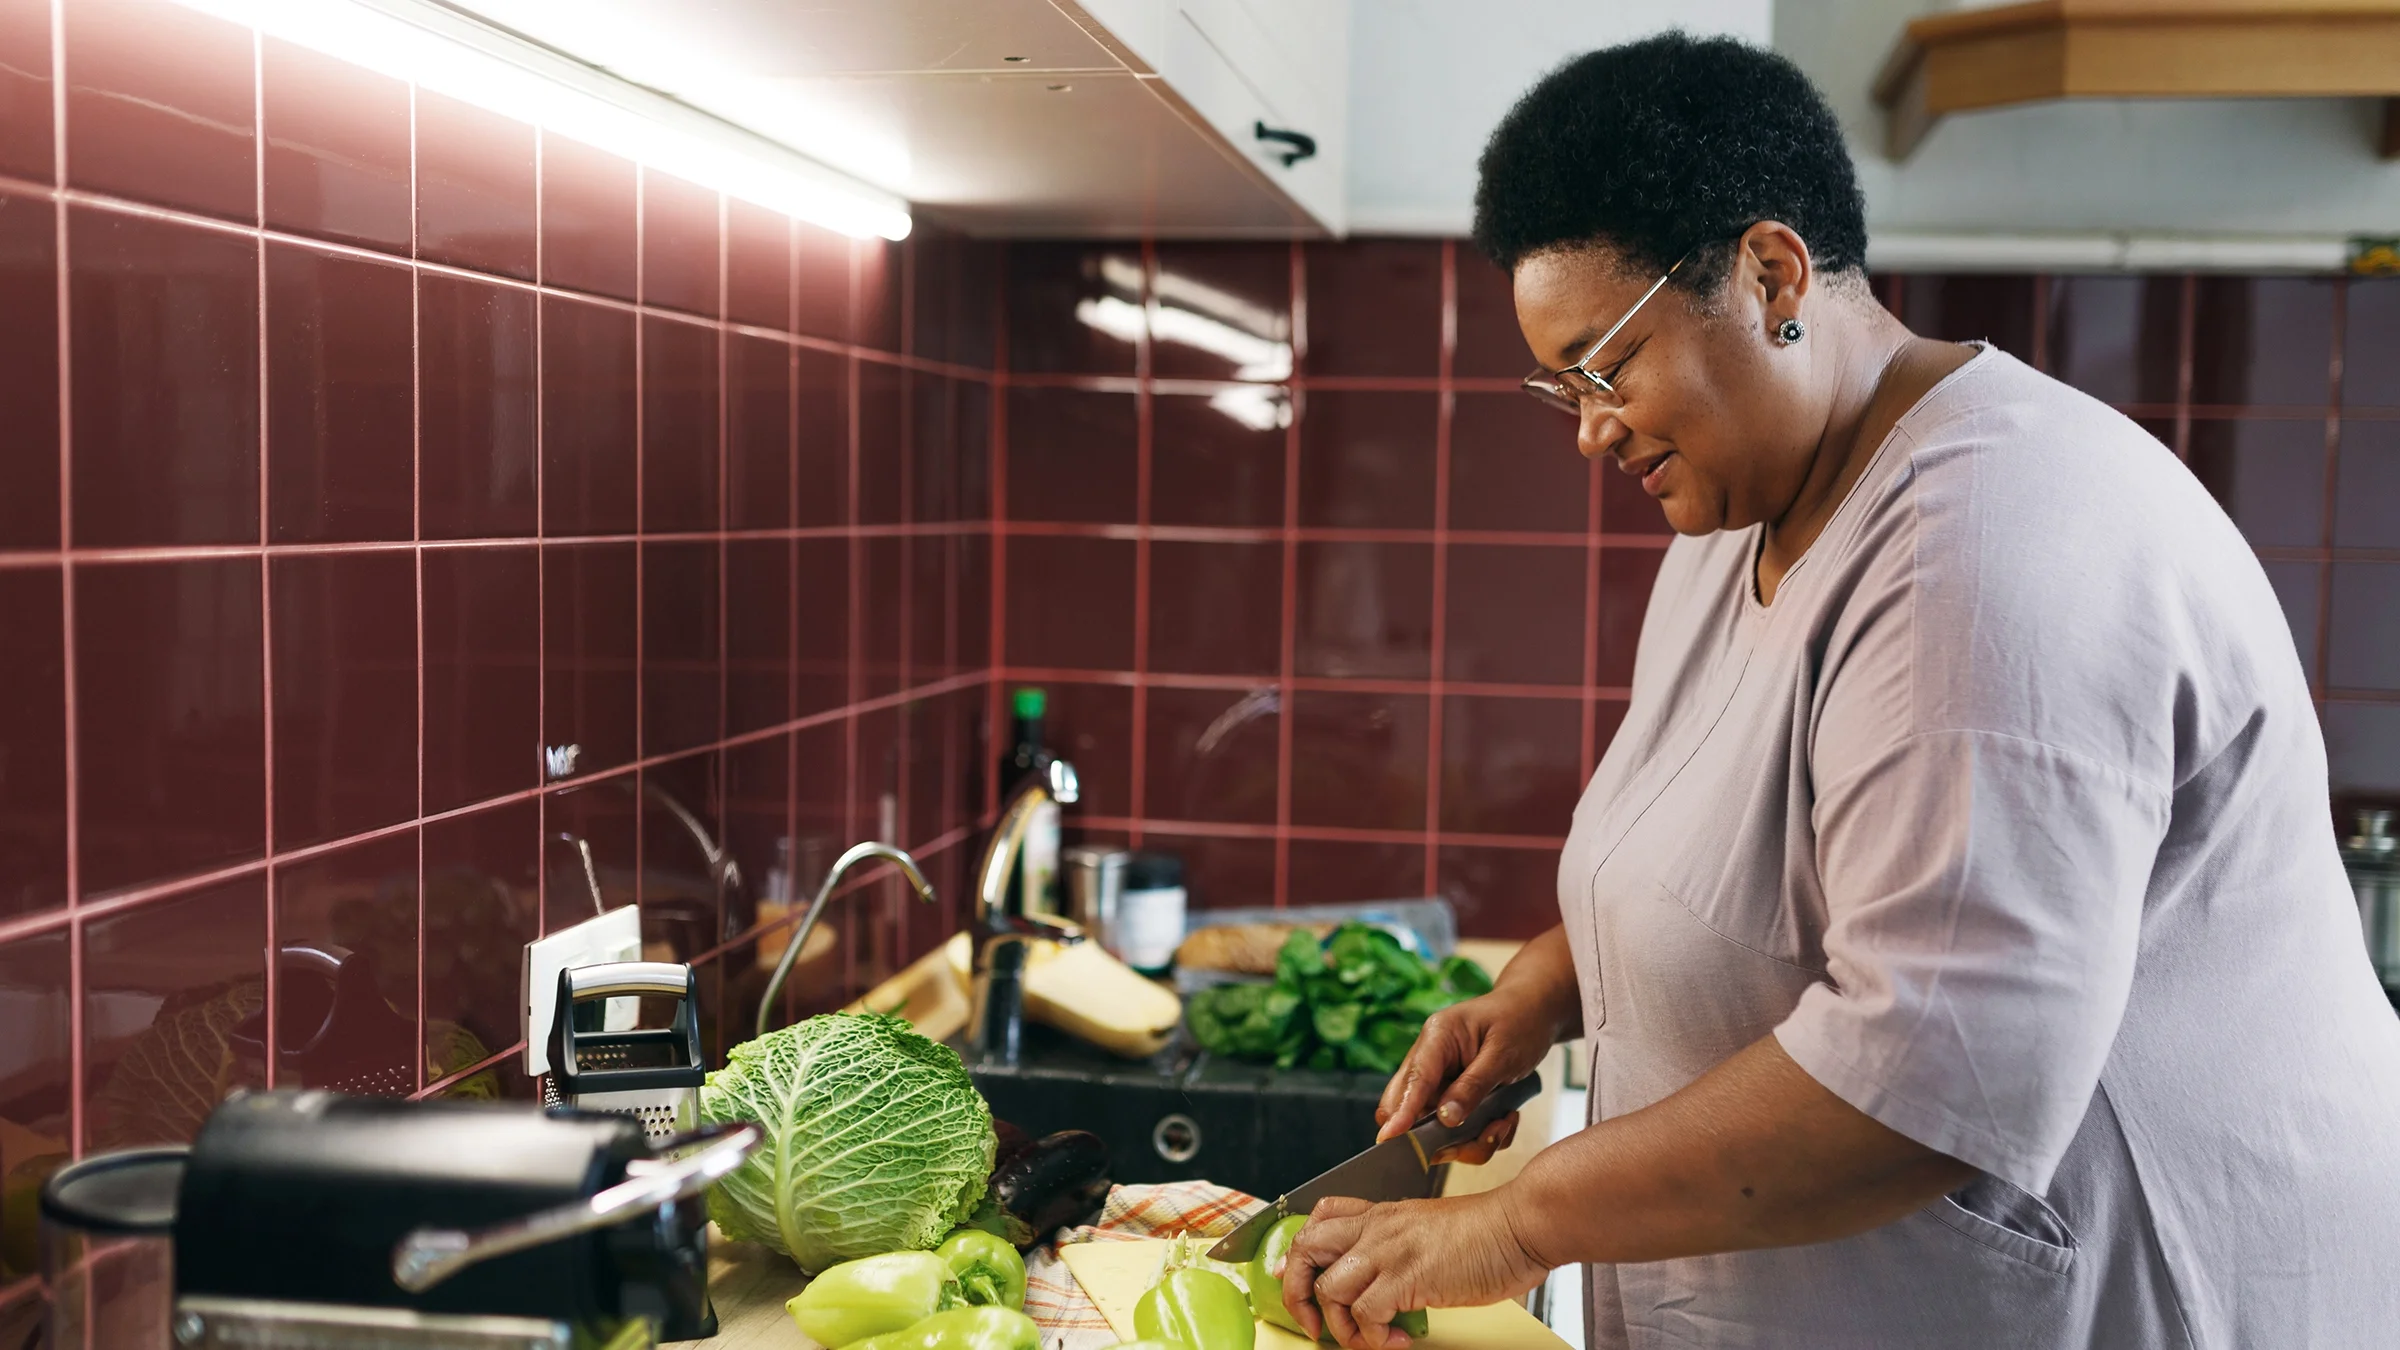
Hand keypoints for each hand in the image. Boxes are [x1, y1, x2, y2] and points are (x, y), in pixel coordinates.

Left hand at [1277, 1192, 1550, 1348]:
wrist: (1522, 1224)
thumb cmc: (1490, 1232)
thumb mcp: (1433, 1228)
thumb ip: (1403, 1245)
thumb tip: (1387, 1278)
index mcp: (1384, 1214)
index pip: (1323, 1215)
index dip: (1300, 1248)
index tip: (1294, 1275)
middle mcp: (1378, 1227)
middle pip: (1307, 1248)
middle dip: (1298, 1290)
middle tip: (1314, 1323)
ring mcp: (1389, 1250)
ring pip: (1329, 1288)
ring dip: (1342, 1326)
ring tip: (1370, 1340)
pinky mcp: (1407, 1276)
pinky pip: (1365, 1314)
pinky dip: (1374, 1337)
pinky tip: (1399, 1340)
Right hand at [1374, 987, 1556, 1162]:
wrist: (1535, 1011)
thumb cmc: (1520, 1021)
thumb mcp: (1502, 1055)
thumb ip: (1473, 1086)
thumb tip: (1445, 1119)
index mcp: (1437, 1038)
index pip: (1413, 1080)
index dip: (1401, 1112)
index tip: (1389, 1138)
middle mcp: (1431, 1062)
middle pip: (1411, 1109)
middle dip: (1440, 1136)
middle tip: (1481, 1137)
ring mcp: (1441, 1083)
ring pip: (1435, 1129)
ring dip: (1470, 1140)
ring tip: (1504, 1124)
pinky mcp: (1454, 1098)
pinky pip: (1458, 1131)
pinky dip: (1482, 1137)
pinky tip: (1506, 1118)